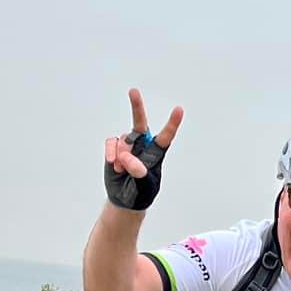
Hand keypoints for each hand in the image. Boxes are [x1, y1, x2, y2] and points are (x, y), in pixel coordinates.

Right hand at [104, 87, 183, 210]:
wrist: (125, 199)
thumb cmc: (141, 192)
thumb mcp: (144, 186)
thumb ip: (138, 171)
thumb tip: (125, 157)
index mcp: (156, 153)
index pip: (165, 137)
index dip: (172, 123)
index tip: (179, 110)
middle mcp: (142, 145)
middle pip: (140, 122)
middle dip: (136, 106)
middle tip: (133, 91)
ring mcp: (128, 146)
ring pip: (123, 140)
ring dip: (122, 155)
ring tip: (123, 170)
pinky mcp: (114, 149)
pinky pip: (111, 144)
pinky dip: (111, 153)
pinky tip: (113, 164)